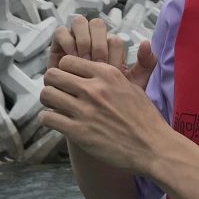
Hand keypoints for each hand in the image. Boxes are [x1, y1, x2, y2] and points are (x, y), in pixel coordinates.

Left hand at [40, 56, 170, 173]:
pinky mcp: (78, 131)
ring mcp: (84, 110)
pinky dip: (49, 120)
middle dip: (52, 84)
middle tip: (58, 93)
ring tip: (55, 107)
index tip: (68, 79)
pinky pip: (48, 118)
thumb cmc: (144, 117)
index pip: (68, 61)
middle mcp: (93, 88)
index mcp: (106, 73)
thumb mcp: (135, 85)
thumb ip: (118, 70)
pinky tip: (57, 122)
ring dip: (48, 101)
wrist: (151, 147)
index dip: (65, 70)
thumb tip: (124, 51)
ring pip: (47, 95)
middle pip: (53, 75)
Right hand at [47, 16, 157, 89]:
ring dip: (83, 39)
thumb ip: (144, 65)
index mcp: (112, 49)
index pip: (114, 38)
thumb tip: (146, 42)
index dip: (112, 52)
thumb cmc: (106, 99)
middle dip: (97, 43)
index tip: (109, 69)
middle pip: (97, 24)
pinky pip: (61, 32)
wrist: (83, 113)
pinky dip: (67, 42)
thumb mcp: (131, 85)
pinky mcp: (59, 46)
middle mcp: (94, 41)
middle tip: (96, 62)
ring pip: (79, 22)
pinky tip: (70, 59)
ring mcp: (76, 41)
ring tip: (83, 59)